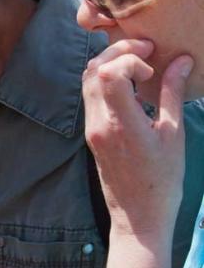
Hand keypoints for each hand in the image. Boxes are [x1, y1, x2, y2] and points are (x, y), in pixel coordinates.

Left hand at [82, 39, 194, 237]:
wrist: (138, 216)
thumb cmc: (162, 180)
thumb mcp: (174, 134)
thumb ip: (173, 94)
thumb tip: (181, 61)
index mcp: (121, 124)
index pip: (108, 74)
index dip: (129, 58)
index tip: (153, 66)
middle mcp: (99, 123)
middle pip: (93, 70)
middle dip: (118, 52)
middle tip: (146, 51)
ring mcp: (91, 129)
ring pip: (87, 81)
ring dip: (110, 63)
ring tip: (140, 63)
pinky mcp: (91, 133)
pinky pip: (91, 96)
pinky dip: (106, 80)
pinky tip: (131, 83)